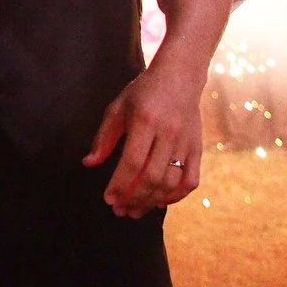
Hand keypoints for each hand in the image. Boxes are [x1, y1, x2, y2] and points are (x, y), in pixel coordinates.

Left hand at [83, 65, 203, 217]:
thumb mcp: (118, 107)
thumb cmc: (144, 92)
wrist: (180, 76)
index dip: (120, 184)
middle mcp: (168, 133)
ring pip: (171, 182)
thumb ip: (104, 137)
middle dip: (133, 198)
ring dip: (151, 201)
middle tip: (119, 210)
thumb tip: (89, 163)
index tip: (108, 198)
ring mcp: (186, 142)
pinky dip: (176, 196)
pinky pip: (191, 180)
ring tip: (134, 210)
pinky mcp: (197, 148)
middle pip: (152, 177)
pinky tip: (159, 202)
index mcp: (146, 121)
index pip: (132, 162)